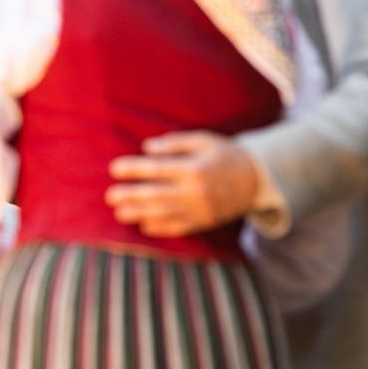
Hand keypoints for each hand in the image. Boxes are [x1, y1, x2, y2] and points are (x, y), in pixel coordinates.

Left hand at [105, 131, 257, 236]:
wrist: (257, 180)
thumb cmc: (225, 155)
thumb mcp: (204, 140)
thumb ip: (175, 143)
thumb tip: (147, 148)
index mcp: (194, 169)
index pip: (157, 169)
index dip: (133, 169)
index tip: (114, 169)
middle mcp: (195, 192)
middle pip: (156, 195)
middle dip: (131, 196)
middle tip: (110, 196)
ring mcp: (199, 210)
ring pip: (164, 214)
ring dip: (139, 214)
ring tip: (119, 213)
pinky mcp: (204, 222)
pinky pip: (179, 228)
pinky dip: (160, 228)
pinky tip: (143, 225)